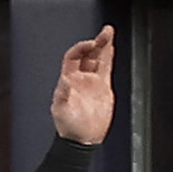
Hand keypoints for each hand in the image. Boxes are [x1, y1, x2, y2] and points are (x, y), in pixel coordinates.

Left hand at [49, 25, 115, 145]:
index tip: (89, 44)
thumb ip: (63, 95)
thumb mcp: (61, 111)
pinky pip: (106, 68)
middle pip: (87, 54)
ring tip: (108, 32)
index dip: (80, 48)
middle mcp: (80, 78)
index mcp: (68, 80)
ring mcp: (92, 82)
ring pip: (98, 58)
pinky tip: (111, 47)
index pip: (73, 57)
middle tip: (104, 33)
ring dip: (102, 45)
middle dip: (94, 42)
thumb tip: (65, 81)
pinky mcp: (103, 88)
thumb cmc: (68, 126)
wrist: (82, 139)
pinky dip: (108, 57)